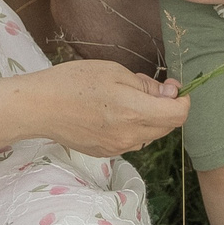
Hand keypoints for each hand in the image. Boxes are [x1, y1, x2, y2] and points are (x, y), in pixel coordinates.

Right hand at [35, 60, 187, 156]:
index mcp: (134, 112)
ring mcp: (118, 148)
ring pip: (150, 134)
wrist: (40, 107)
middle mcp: (130, 136)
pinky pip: (132, 141)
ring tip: (126, 98)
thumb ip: (146, 86)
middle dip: (166, 107)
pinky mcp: (106, 153)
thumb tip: (170, 93)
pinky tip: (113, 112)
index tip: (173, 87)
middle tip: (147, 86)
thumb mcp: (113, 71)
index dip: (183, 100)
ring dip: (150, 118)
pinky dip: (133, 127)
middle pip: (167, 126)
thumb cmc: (74, 81)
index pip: (178, 115)